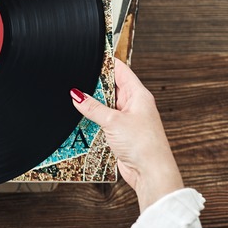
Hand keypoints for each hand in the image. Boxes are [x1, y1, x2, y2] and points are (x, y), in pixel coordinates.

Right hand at [70, 59, 182, 211]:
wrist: (150, 172)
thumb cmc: (143, 145)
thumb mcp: (113, 121)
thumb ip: (93, 107)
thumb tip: (77, 95)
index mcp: (138, 95)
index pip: (121, 70)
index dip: (106, 62)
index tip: (91, 55)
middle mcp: (134, 104)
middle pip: (111, 87)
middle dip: (95, 84)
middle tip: (78, 79)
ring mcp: (128, 119)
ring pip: (106, 104)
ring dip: (93, 104)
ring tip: (77, 99)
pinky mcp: (121, 132)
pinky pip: (104, 120)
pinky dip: (94, 118)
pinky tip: (83, 118)